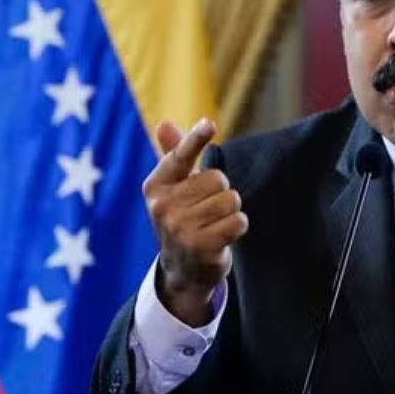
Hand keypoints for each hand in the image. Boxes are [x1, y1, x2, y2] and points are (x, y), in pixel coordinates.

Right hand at [142, 118, 248, 325]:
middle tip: (207, 211)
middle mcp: (163, 206)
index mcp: (156, 186)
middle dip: (221, 193)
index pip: (179, 156)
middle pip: (218, 179)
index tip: (210, 124)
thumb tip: (164, 124)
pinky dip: (238, 227)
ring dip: (231, 212)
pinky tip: (222, 236)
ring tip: (214, 224)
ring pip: (231, 199)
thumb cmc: (183, 219)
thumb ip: (175, 155)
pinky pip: (238, 221)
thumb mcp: (175, 188)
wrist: (182, 269)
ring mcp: (180, 228)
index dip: (196, 139)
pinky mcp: (201, 246)